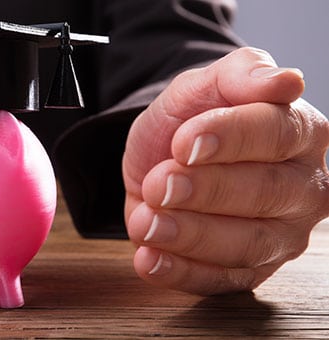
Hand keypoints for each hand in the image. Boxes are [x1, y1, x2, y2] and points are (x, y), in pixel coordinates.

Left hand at [123, 47, 328, 294]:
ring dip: (190, 236)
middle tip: (159, 185)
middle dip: (205, 191)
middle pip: (265, 193)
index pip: (276, 133)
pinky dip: (180, 272)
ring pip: (247, 244)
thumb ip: (240, 74)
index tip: (184, 142)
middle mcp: (304, 187)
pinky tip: (148, 259)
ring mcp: (282, 235)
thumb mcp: (203, 85)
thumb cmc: (191, 121)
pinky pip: (220, 280)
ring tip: (146, 223)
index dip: (230, 137)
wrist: (162, 159)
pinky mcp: (249, 271)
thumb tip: (287, 81)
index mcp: (301, 132)